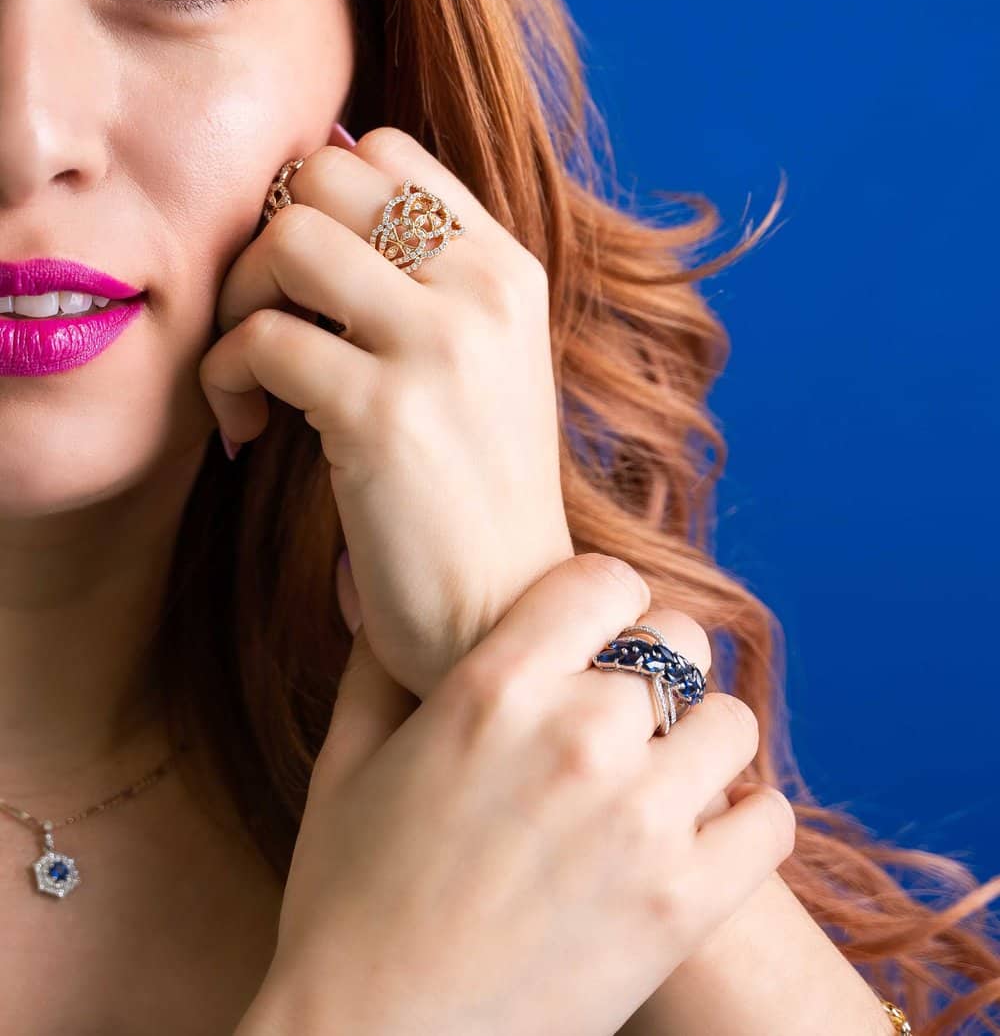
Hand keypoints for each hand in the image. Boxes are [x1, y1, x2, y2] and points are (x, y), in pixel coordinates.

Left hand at [199, 124, 574, 699]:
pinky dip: (225, 378)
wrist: (500, 613)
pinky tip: (246, 427)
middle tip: (264, 317)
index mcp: (508, 268)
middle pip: (326, 175)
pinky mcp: (384, 413)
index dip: (317, 198)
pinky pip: (261, 340)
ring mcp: (441, 347)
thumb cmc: (468, 487)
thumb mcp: (476, 359)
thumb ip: (420, 275)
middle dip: (266, 239)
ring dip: (240, 299)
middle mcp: (485, 290)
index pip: (386, 150)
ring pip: (290, 236)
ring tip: (252, 370)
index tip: (306, 280)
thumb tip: (312, 182)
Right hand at [236, 553, 796, 1035]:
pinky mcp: (682, 905)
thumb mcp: (344, 765)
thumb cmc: (345, 906)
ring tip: (664, 774)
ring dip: (701, 741)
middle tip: (624, 714)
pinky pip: (771, 820)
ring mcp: (639, 822)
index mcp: (494, 689)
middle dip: (653, 667)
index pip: (606, 580)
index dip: (602, 603)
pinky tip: (700, 835)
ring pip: (732, 721)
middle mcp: (577, 737)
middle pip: (678, 640)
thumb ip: (377, 666)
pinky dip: (745, 822)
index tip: (591, 636)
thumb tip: (387, 602)